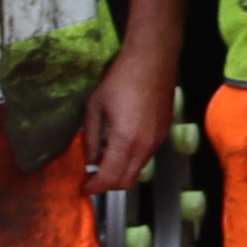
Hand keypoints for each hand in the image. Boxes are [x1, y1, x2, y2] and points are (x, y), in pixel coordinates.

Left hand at [77, 42, 173, 192]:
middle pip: (126, 182)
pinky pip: (146, 157)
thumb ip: (90, 137)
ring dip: (120, 172)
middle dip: (107, 185)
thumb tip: (89, 159)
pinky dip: (131, 161)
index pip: (109, 178)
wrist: (153, 59)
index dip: (94, 187)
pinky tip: (120, 146)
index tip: (83, 187)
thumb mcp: (94, 107)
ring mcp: (157, 141)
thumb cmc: (120, 78)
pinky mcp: (164, 133)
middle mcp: (144, 147)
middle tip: (92, 177)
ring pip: (138, 171)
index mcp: (124, 141)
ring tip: (104, 159)